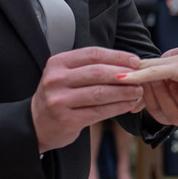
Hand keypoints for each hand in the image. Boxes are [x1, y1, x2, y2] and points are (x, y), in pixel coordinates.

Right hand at [31, 47, 146, 152]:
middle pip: (98, 72)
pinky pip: (99, 111)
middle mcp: (56, 80)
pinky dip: (118, 107)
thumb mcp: (66, 76)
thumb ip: (90, 68)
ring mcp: (59, 100)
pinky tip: (128, 104)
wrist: (36, 125)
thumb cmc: (59, 96)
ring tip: (138, 91)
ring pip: (100, 93)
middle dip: (123, 74)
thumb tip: (127, 64)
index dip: (117, 56)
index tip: (135, 61)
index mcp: (57, 63)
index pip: (93, 54)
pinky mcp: (67, 120)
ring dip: (124, 91)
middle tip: (140, 77)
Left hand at [120, 39, 177, 89]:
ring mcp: (173, 64)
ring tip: (119, 82)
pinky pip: (153, 74)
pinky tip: (123, 78)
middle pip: (142, 70)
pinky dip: (137, 76)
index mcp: (175, 65)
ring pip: (145, 74)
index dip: (133, 76)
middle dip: (128, 79)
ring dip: (137, 82)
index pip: (149, 69)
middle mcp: (171, 62)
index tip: (117, 83)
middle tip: (114, 85)